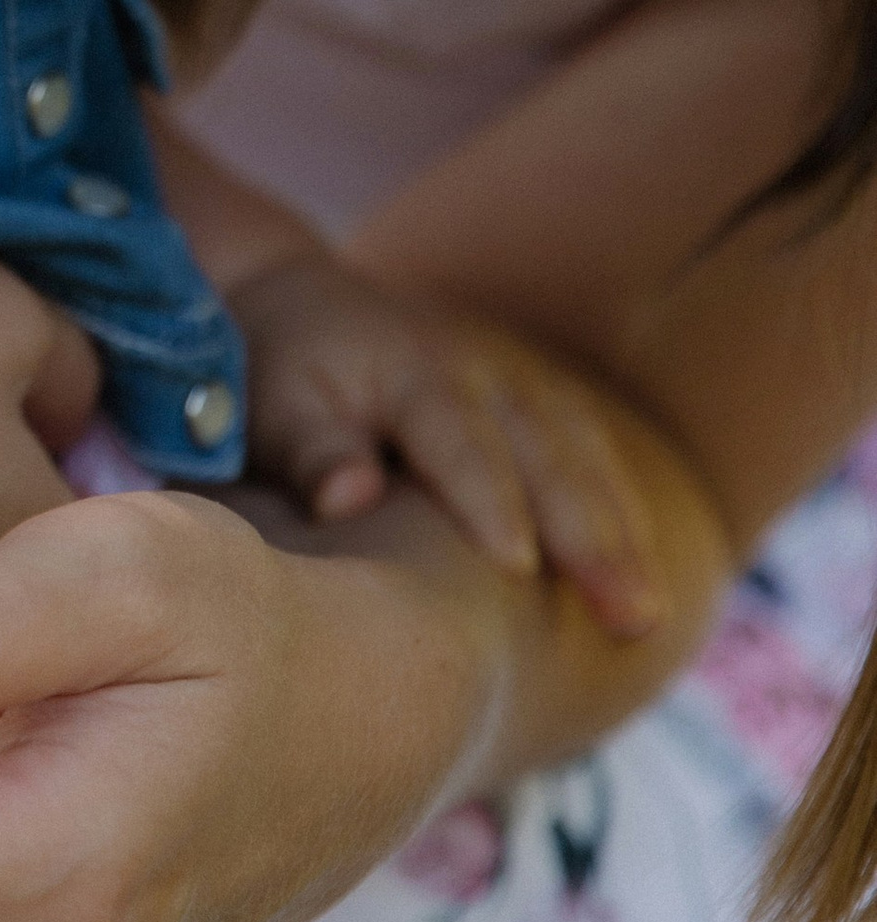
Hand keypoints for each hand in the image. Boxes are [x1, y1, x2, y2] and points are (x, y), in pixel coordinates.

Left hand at [231, 253, 663, 633]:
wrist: (302, 305)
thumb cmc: (279, 375)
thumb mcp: (274, 404)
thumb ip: (312, 449)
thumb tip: (351, 497)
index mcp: (417, 371)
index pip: (462, 440)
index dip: (491, 502)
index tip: (520, 566)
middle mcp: (485, 371)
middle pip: (549, 452)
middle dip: (592, 535)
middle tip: (629, 615)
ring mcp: (521, 381)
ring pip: (585, 457)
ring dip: (623, 533)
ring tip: (647, 611)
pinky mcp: (537, 403)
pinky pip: (590, 457)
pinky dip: (622, 514)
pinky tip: (642, 576)